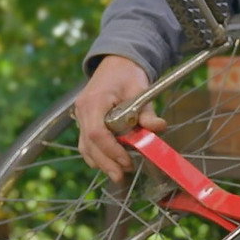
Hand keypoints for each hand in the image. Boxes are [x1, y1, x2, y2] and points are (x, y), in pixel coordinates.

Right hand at [75, 55, 166, 182]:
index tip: (127, 161)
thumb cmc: (128, 75)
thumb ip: (147, 112)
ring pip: (85, 147)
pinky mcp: (84, 121)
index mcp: (95, 101)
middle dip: (106, 163)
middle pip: (88, 145)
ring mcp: (80, 116)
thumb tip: (159, 127)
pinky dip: (97, 155)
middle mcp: (83, 110)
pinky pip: (86, 143)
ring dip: (101, 162)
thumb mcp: (141, 91)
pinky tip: (110, 163)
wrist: (116, 63)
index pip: (97, 133)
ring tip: (119, 173)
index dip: (111, 151)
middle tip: (122, 176)